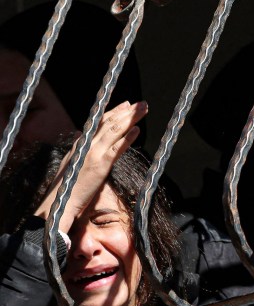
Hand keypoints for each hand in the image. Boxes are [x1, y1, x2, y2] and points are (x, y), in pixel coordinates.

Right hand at [34, 101, 147, 232]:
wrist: (59, 203)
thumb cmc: (67, 185)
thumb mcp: (72, 161)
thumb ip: (79, 147)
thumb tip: (80, 134)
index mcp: (81, 143)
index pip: (99, 122)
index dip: (114, 111)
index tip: (127, 104)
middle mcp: (86, 144)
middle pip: (109, 123)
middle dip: (127, 111)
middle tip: (142, 103)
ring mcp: (93, 153)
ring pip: (114, 131)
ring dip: (131, 118)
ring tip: (143, 110)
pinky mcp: (100, 165)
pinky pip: (116, 149)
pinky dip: (127, 138)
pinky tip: (137, 130)